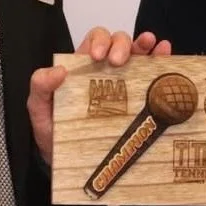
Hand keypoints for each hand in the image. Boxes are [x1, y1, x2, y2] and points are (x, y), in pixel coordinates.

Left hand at [28, 28, 171, 161]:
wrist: (68, 164)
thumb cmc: (54, 132)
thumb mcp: (39, 108)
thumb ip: (40, 87)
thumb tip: (59, 71)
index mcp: (83, 68)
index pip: (95, 40)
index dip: (99, 41)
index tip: (98, 57)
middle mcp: (106, 71)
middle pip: (119, 42)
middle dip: (122, 45)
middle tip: (118, 62)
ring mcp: (125, 84)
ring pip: (138, 54)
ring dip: (145, 46)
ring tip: (153, 45)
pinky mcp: (140, 101)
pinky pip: (152, 75)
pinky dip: (161, 60)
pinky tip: (166, 55)